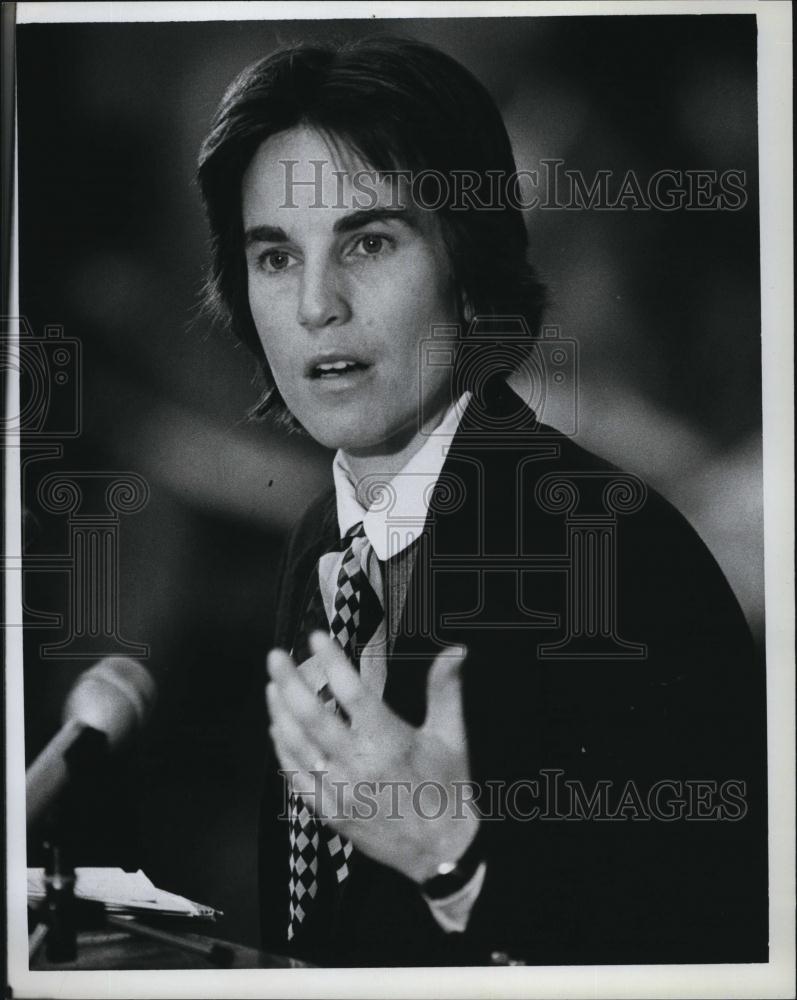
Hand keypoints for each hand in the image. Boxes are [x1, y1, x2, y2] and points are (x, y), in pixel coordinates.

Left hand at [266, 631, 478, 884]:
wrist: (443, 853)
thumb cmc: (448, 788)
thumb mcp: (451, 736)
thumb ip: (446, 688)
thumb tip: (455, 649)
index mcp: (389, 741)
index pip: (352, 691)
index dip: (332, 661)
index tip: (317, 637)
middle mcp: (358, 764)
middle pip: (311, 716)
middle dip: (289, 682)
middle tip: (276, 657)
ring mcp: (339, 791)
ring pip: (297, 745)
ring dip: (280, 712)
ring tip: (272, 686)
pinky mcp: (329, 812)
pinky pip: (296, 777)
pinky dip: (283, 750)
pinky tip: (278, 729)